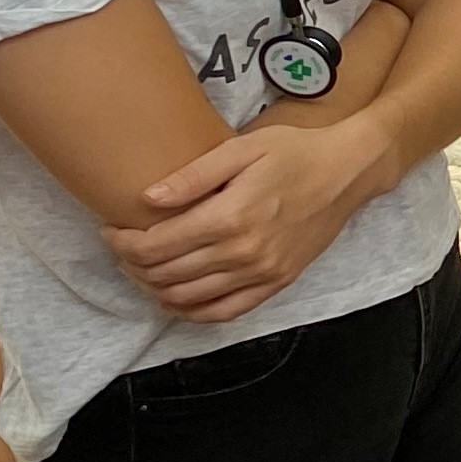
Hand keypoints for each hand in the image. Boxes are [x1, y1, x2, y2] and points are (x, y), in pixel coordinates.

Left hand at [106, 119, 380, 320]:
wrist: (349, 172)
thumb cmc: (295, 152)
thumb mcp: (242, 149)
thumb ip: (192, 175)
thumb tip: (146, 199)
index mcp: (230, 216)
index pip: (155, 246)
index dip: (122, 243)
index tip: (111, 230)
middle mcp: (244, 252)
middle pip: (165, 275)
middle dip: (132, 265)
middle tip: (123, 248)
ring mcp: (263, 272)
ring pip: (188, 297)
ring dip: (155, 288)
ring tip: (144, 268)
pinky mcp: (277, 282)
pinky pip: (224, 312)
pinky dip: (192, 311)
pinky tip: (176, 297)